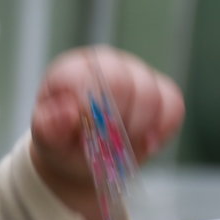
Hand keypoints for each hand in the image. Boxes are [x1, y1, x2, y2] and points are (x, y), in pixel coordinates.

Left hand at [28, 45, 183, 219]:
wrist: (79, 155)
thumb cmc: (60, 140)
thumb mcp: (46, 138)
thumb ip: (50, 125)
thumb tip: (70, 112)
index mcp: (74, 69)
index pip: (89, 75)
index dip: (92, 109)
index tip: (86, 135)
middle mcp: (107, 65)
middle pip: (124, 82)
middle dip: (116, 121)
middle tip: (106, 143)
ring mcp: (136, 75)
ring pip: (152, 94)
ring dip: (138, 128)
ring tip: (122, 145)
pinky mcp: (160, 92)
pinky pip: (173, 105)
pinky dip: (163, 128)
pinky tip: (146, 142)